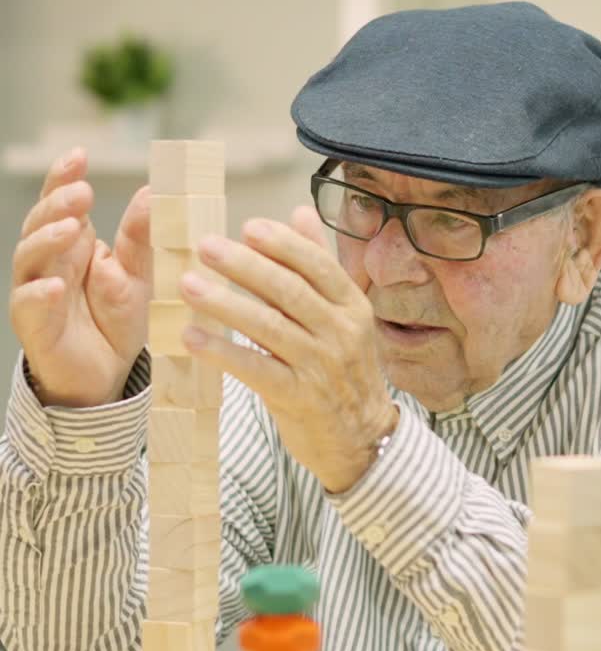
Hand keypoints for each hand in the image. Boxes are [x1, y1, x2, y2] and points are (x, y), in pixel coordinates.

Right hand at [9, 149, 151, 406]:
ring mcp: (36, 291)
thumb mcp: (137, 274)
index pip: (60, 202)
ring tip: (71, 229)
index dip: (63, 177)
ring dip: (47, 239)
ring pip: (28, 257)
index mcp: (72, 243)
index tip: (79, 155)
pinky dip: (41, 294)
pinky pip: (28, 304)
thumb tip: (153, 192)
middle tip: (81, 193)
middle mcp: (48, 261)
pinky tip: (56, 287)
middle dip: (57, 204)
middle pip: (39, 223)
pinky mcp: (33, 325)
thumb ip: (140, 237)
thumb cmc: (116, 320)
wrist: (107, 374)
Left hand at [178, 207, 397, 492]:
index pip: (318, 265)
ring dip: (225, 304)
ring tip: (188, 285)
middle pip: (289, 291)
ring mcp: (320, 367)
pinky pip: (255, 370)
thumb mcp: (345, 315)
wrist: (362, 438)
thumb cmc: (344, 370)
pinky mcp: (298, 398)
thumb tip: (299, 212)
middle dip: (245, 266)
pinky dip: (222, 352)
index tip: (248, 227)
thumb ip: (320, 265)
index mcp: (352, 305)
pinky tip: (192, 337)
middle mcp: (340, 333)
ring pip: (269, 327)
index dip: (283, 244)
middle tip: (205, 247)